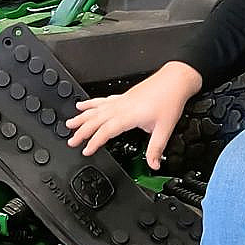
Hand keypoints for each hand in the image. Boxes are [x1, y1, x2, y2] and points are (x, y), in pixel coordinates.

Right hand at [65, 61, 202, 169]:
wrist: (174, 80)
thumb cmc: (169, 100)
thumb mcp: (165, 129)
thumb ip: (156, 148)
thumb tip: (153, 164)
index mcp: (128, 116)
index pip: (105, 131)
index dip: (94, 142)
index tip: (86, 150)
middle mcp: (121, 107)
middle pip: (95, 120)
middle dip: (81, 132)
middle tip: (71, 141)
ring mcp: (120, 101)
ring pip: (95, 110)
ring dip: (81, 117)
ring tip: (69, 124)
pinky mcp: (122, 97)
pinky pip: (101, 101)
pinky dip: (90, 104)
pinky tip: (82, 105)